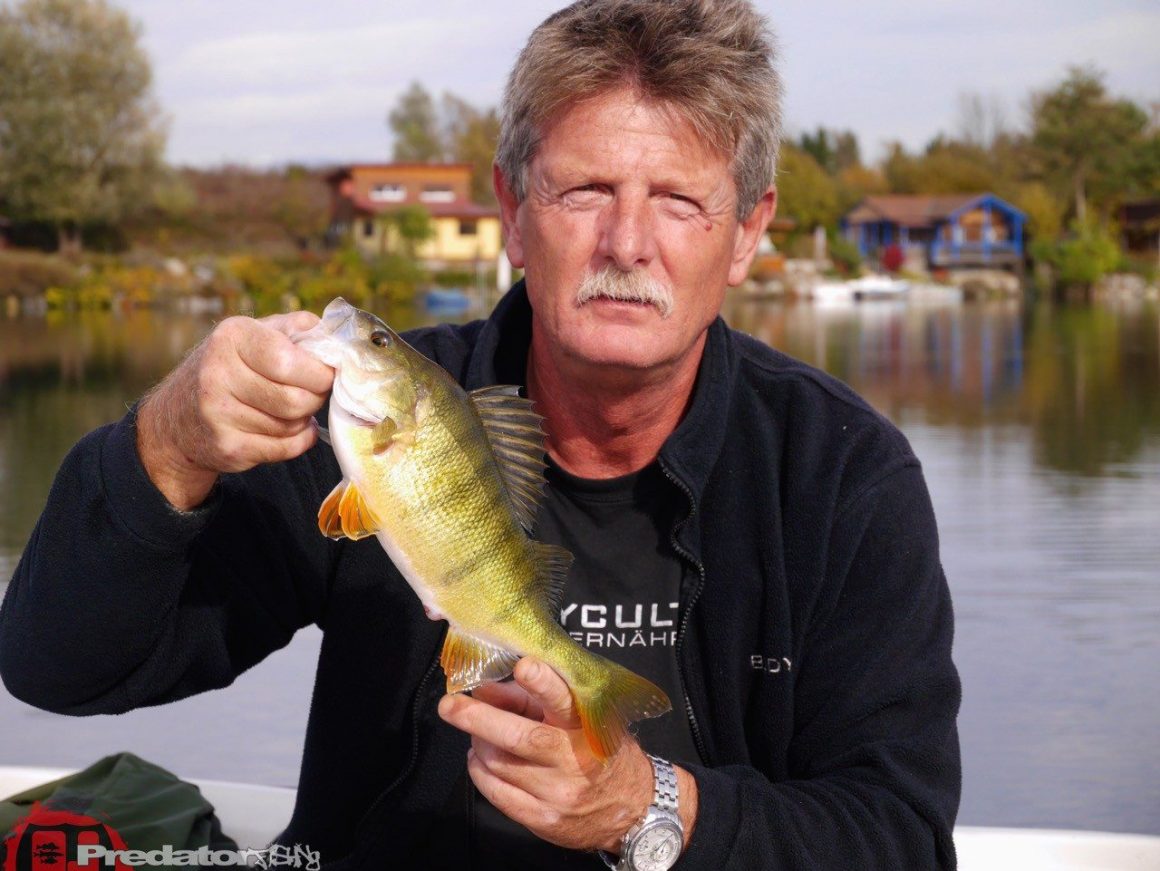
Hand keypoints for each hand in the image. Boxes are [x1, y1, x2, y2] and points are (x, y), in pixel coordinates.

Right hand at [137, 311, 333, 509]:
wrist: (176, 419)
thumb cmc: (229, 369)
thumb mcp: (254, 335)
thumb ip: (295, 329)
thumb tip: (332, 335)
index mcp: (232, 337)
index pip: (291, 361)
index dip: (319, 373)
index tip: (324, 373)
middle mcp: (218, 373)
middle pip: (297, 398)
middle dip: (315, 399)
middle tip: (311, 394)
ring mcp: (218, 413)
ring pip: (293, 425)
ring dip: (302, 420)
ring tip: (290, 409)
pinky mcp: (226, 447)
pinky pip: (285, 449)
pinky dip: (298, 441)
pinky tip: (290, 430)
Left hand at [438, 658, 696, 853]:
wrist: (630, 808)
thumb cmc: (600, 750)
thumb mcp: (580, 716)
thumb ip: (533, 700)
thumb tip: (486, 689)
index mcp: (586, 727)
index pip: (565, 702)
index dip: (544, 684)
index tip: (523, 667)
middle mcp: (573, 760)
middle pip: (518, 737)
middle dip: (478, 718)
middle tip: (450, 704)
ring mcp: (558, 793)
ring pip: (499, 763)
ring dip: (478, 743)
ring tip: (477, 733)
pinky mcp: (543, 820)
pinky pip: (496, 793)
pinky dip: (479, 772)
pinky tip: (480, 759)